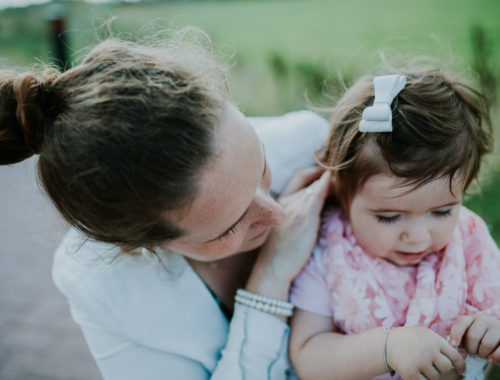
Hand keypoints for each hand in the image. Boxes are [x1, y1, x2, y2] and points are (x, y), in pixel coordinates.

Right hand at [246, 168, 330, 295]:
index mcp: (278, 203)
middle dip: (323, 174)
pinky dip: (326, 184)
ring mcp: (295, 207)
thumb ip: (293, 214)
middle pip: (308, 181)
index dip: (312, 171)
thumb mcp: (282, 228)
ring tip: (344, 178)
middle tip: (340, 172)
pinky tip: (335, 178)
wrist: (273, 268)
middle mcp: (285, 201)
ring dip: (329, 180)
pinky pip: (318, 194)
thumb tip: (310, 209)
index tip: (325, 170)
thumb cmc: (279, 253)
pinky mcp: (305, 217)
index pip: (297, 179)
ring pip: (314, 186)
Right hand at [387, 327, 464, 379]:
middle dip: (440, 368)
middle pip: (446, 367)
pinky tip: (414, 371)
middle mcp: (429, 350)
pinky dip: (421, 378)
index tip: (461, 370)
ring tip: (418, 364)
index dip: (460, 365)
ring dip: (429, 373)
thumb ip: (442, 344)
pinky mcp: (411, 373)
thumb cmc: (409, 338)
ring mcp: (420, 362)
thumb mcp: (426, 335)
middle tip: (430, 363)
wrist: (387, 343)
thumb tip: (464, 356)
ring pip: (435, 376)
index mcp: (434, 340)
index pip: (455, 356)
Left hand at [449, 314, 499, 361]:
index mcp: (472, 318)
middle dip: (471, 349)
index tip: (453, 345)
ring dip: (483, 354)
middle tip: (474, 352)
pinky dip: (494, 357)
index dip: (455, 333)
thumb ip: (456, 338)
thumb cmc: (479, 341)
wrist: (498, 344)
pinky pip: (499, 350)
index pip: (461, 322)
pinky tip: (491, 359)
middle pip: (473, 336)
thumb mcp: (467, 338)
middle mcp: (485, 320)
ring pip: (486, 343)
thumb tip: (446, 341)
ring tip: (483, 354)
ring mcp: (497, 327)